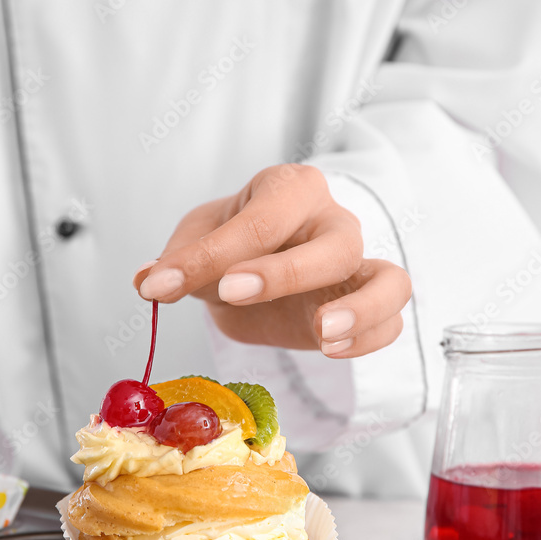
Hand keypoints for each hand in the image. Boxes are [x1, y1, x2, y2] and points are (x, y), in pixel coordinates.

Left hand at [134, 165, 411, 356]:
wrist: (252, 273)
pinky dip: (370, 337)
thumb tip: (148, 281)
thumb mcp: (196, 240)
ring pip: (391, 282)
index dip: (211, 254)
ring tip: (322, 334)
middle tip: (230, 294)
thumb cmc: (231, 243)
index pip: (260, 220)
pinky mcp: (367, 307)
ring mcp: (359, 265)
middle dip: (284, 272)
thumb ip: (178, 259)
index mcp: (290, 190)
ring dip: (361, 309)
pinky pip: (392, 321)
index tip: (161, 285)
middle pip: (335, 243)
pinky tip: (330, 349)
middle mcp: (334, 221)